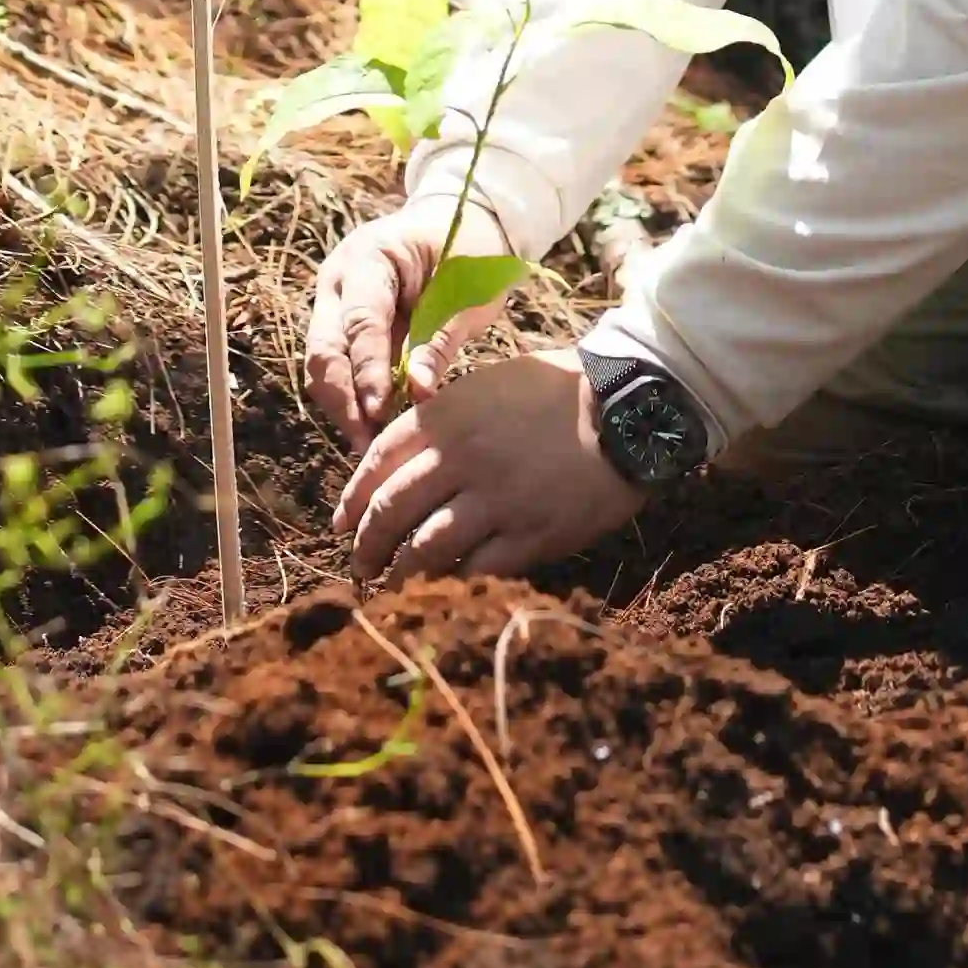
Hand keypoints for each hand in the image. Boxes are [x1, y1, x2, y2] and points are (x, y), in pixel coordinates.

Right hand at [302, 197, 517, 450]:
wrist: (465, 222)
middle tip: (369, 444)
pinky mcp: (342, 322)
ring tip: (372, 445)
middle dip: (343, 400)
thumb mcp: (470, 292)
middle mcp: (339, 278)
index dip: (367, 370)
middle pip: (324, 348)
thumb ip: (440, 339)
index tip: (379, 412)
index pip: (360, 320)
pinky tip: (375, 427)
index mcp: (371, 256)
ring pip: (323, 363)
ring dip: (344, 405)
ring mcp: (335, 300)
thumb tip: (418, 393)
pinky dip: (353, 396)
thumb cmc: (472, 251)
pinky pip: (339, 365)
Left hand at [335, 349, 644, 584]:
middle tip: (358, 564)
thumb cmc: (554, 390)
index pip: (377, 464)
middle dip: (366, 544)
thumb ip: (438, 421)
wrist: (626, 407)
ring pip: (425, 549)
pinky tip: (446, 581)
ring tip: (392, 583)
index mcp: (448, 417)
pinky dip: (453, 579)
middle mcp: (463, 460)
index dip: (352, 499)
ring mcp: (497, 502)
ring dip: (400, 572)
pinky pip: (475, 570)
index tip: (341, 523)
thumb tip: (397, 464)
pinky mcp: (531, 536)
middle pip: (391, 512)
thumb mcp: (486, 385)